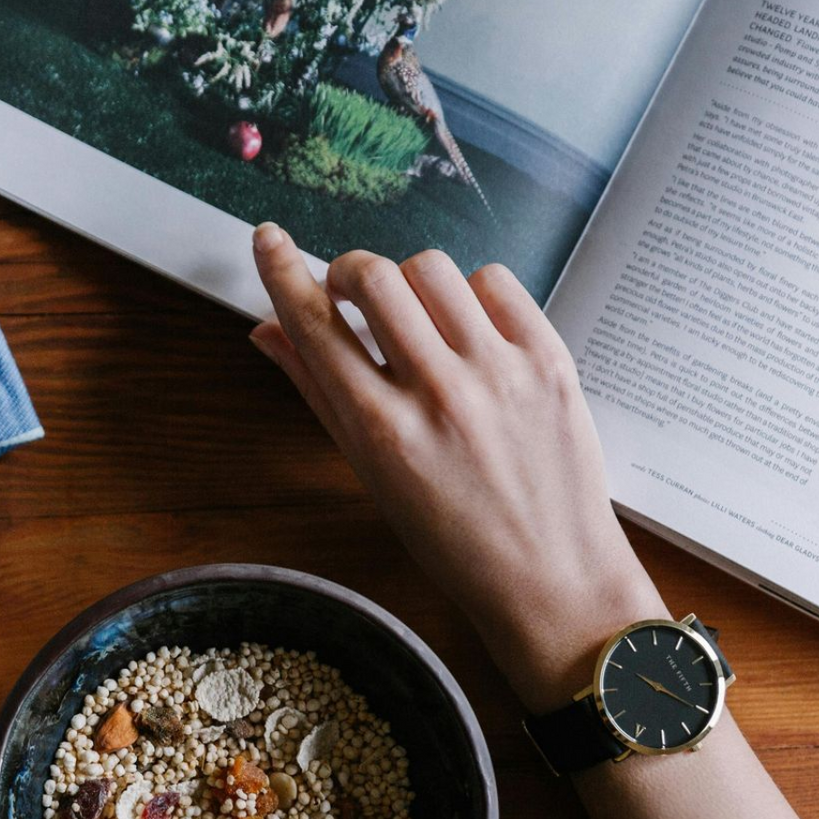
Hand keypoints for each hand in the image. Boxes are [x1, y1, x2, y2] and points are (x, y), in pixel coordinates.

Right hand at [249, 224, 664, 708]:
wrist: (552, 578)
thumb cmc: (453, 539)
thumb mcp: (371, 475)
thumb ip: (318, 394)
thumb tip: (267, 330)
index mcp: (382, 431)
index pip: (314, 324)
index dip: (282, 271)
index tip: (268, 239)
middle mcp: (438, 394)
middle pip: (373, 276)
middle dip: (349, 272)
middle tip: (351, 294)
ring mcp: (499, 372)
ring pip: (432, 268)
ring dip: (410, 282)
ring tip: (418, 319)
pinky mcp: (549, 360)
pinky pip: (495, 282)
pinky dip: (471, 293)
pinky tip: (468, 329)